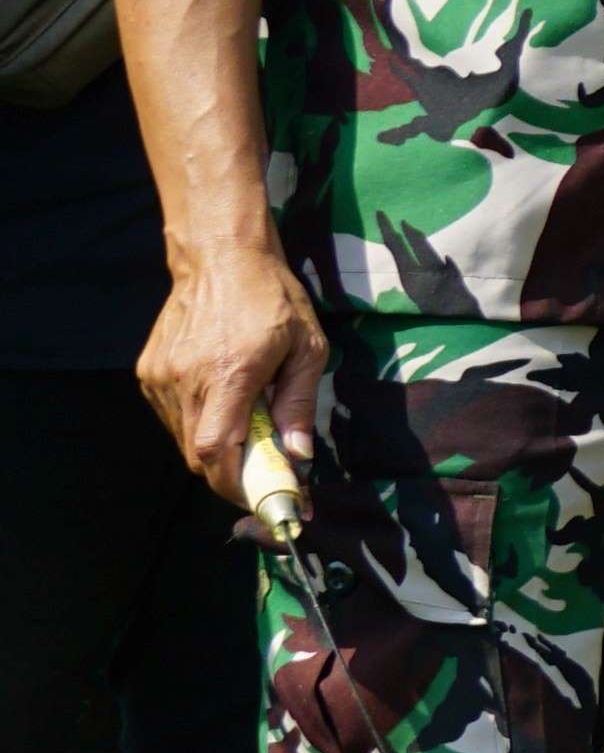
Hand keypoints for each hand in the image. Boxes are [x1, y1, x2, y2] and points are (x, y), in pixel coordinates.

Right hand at [138, 244, 327, 510]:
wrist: (220, 257)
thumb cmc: (273, 299)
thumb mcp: (307, 348)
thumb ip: (299, 405)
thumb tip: (298, 456)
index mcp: (229, 374)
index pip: (216, 450)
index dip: (236, 483)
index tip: (266, 495)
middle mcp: (186, 379)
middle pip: (197, 455)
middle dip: (232, 474)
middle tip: (266, 471)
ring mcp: (161, 376)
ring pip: (183, 439)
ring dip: (216, 449)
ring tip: (249, 429)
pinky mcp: (148, 372)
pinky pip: (173, 416)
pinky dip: (199, 424)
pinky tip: (223, 402)